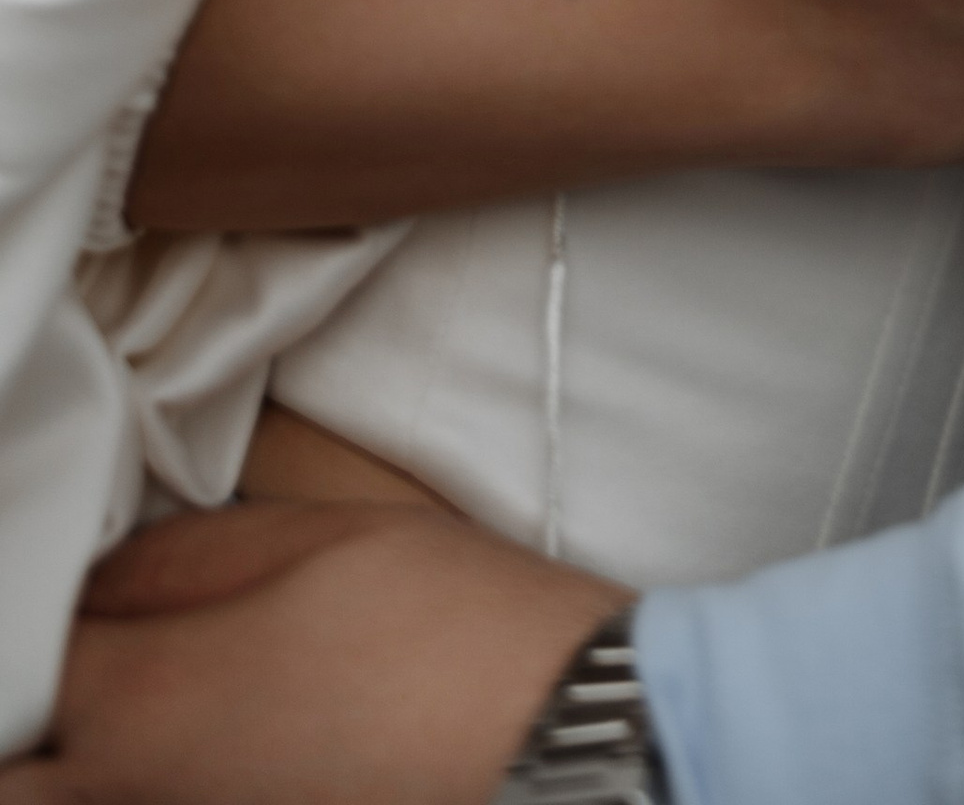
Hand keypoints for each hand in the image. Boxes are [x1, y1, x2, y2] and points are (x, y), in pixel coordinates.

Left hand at [0, 504, 615, 804]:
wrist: (556, 746)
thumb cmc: (449, 635)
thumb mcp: (316, 539)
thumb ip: (181, 555)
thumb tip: (105, 573)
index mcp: (141, 708)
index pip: (21, 664)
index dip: (43, 610)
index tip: (74, 581)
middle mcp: (139, 803)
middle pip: (23, 771)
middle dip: (43, 713)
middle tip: (98, 662)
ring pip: (79, 801)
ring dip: (92, 757)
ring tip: (154, 704)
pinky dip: (157, 786)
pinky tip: (218, 745)